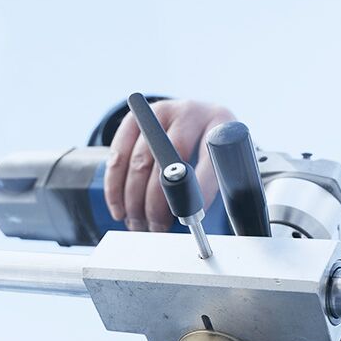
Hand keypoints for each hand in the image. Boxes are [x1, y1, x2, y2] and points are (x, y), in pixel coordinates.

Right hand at [104, 99, 235, 231]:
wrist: (195, 119)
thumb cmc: (212, 151)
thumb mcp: (225, 161)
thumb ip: (220, 181)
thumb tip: (199, 216)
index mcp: (219, 123)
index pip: (209, 156)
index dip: (200, 186)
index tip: (193, 213)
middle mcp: (190, 113)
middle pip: (169, 159)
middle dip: (158, 201)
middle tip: (156, 227)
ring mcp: (160, 113)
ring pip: (140, 160)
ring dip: (134, 199)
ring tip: (137, 223)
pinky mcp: (134, 119)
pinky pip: (118, 155)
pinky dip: (115, 187)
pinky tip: (119, 208)